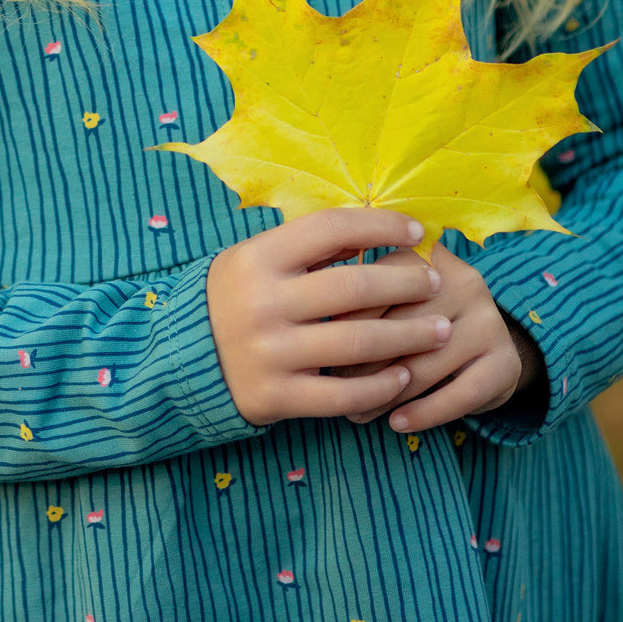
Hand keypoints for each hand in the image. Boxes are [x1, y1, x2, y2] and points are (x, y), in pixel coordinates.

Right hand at [205, 207, 455, 427]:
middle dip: (406, 284)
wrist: (181, 360)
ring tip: (441, 331)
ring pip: (357, 343)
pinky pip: (341, 394)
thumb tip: (377, 230)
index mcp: (258, 258)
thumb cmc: (237, 298)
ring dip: (409, 337)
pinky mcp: (275, 396)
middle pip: (352, 288)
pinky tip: (404, 377)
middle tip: (437, 282)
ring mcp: (269, 352)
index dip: (380, 225)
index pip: (330, 229)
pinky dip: (379, 386)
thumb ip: (309, 248)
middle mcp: (262, 303)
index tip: (417, 231)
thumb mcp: (259, 259)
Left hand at [327, 241, 541, 433]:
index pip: (378, 286)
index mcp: (427, 257)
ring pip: (426, 364)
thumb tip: (311, 331)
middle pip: (402, 328)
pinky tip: (398, 423)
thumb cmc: (418, 321)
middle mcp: (463, 281)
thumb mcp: (393, 301)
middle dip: (362, 364)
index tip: (319, 349)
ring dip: (387, 396)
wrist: (487, 348)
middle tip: (335, 388)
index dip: (345, 322)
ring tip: (357, 414)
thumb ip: (357, 300)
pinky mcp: (505, 361)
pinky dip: (424, 413)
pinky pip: (460, 395)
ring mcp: (489, 320)